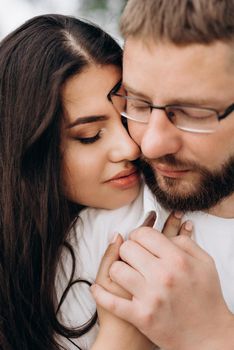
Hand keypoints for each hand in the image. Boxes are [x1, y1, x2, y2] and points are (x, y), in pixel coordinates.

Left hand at [92, 221, 233, 349]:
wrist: (208, 335)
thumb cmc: (206, 297)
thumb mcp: (205, 263)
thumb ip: (186, 243)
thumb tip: (163, 234)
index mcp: (177, 260)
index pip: (144, 234)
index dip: (138, 234)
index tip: (139, 240)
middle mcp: (162, 276)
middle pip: (127, 248)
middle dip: (128, 249)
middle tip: (133, 256)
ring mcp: (150, 297)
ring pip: (116, 270)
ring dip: (118, 269)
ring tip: (124, 272)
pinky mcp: (141, 316)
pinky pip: (110, 301)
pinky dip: (100, 294)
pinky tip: (97, 288)